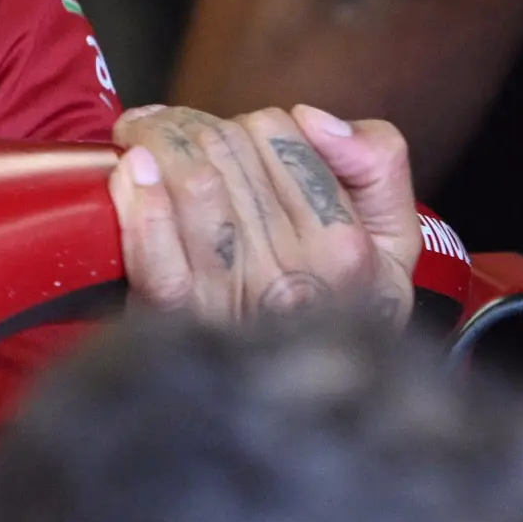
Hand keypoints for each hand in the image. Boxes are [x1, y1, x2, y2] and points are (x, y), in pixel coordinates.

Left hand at [109, 104, 417, 325]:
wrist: (305, 401)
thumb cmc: (340, 305)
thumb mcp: (394, 240)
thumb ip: (379, 165)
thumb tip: (314, 120)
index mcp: (345, 244)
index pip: (277, 132)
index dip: (245, 121)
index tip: (228, 131)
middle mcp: (294, 270)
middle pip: (224, 147)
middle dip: (189, 124)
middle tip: (168, 129)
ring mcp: (235, 299)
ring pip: (190, 182)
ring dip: (154, 142)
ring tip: (138, 138)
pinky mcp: (180, 322)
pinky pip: (156, 254)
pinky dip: (139, 203)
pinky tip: (129, 171)